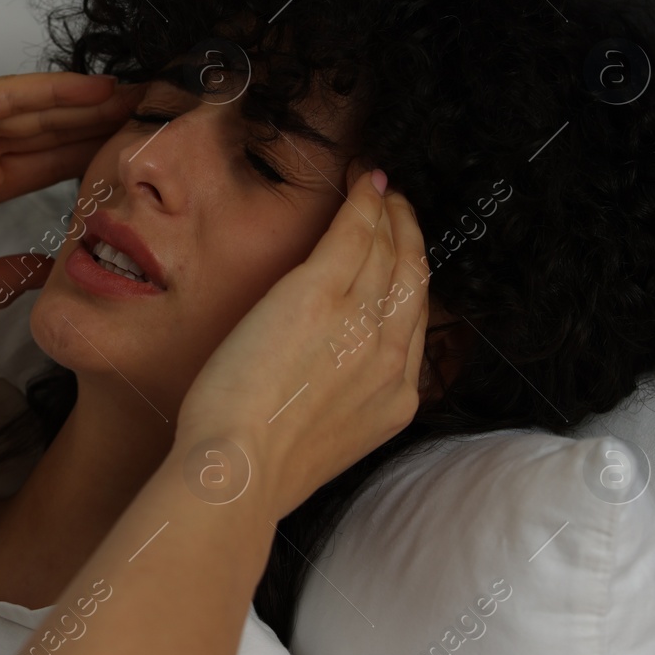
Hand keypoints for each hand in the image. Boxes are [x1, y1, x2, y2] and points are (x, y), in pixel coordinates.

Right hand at [0, 72, 136, 316]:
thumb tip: (46, 280)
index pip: (45, 171)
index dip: (90, 164)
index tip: (136, 165)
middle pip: (52, 135)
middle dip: (102, 128)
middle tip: (160, 119)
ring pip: (37, 112)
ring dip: (89, 104)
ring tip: (142, 97)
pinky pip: (3, 98)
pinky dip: (48, 91)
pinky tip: (91, 89)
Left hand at [173, 168, 430, 518]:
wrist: (239, 472)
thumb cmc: (259, 467)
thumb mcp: (326, 440)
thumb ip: (344, 401)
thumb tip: (328, 375)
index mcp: (397, 397)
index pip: (415, 321)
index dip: (410, 279)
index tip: (401, 254)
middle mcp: (392, 355)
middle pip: (411, 278)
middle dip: (407, 234)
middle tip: (396, 205)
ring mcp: (360, 321)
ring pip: (387, 250)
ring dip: (386, 211)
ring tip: (377, 189)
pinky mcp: (319, 294)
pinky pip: (353, 233)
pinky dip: (362, 203)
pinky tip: (361, 182)